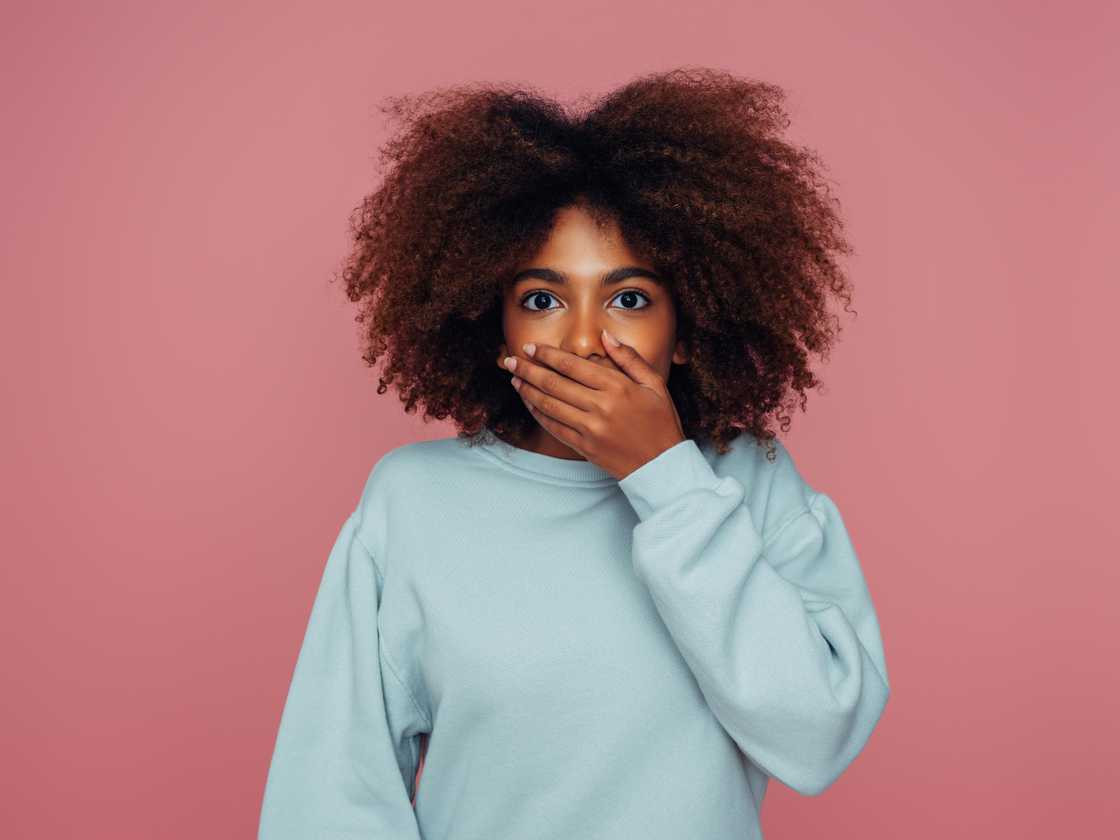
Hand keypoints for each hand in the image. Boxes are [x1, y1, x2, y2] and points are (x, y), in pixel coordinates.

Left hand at [502, 329, 686, 479]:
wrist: (662, 466)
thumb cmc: (661, 422)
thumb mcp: (655, 384)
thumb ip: (629, 358)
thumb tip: (606, 337)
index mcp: (618, 387)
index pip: (572, 365)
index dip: (547, 355)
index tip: (532, 347)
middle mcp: (601, 407)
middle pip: (554, 383)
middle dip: (529, 369)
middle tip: (512, 360)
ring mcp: (590, 428)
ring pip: (549, 405)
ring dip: (528, 390)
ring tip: (515, 378)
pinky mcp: (584, 446)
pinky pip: (553, 427)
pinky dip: (537, 413)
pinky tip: (529, 402)